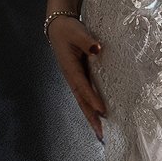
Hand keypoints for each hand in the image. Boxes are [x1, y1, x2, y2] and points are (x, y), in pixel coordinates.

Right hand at [47, 15, 106, 139]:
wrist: (58, 27)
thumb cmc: (68, 29)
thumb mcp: (77, 31)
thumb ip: (87, 41)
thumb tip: (97, 48)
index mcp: (70, 67)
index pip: (82, 86)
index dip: (92, 98)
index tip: (102, 111)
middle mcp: (72, 76)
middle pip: (81, 100)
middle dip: (91, 117)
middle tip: (102, 134)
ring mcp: (75, 78)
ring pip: (83, 100)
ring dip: (92, 116)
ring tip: (102, 132)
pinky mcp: (80, 77)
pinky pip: (86, 95)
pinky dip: (92, 107)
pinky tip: (100, 115)